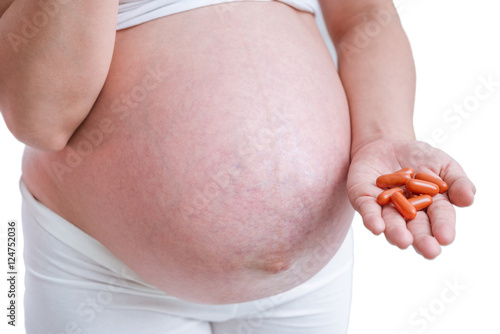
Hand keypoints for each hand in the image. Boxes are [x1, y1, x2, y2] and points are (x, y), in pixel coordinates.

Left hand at [347, 138, 475, 258]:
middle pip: (415, 228)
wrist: (387, 143)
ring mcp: (384, 208)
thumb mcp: (443, 164)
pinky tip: (377, 228)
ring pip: (390, 223)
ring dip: (396, 233)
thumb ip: (457, 181)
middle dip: (422, 239)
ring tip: (403, 241)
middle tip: (429, 252)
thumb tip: (469, 199)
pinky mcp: (363, 200)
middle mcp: (407, 213)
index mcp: (430, 206)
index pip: (439, 218)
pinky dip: (372, 219)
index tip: (445, 239)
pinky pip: (367, 210)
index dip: (443, 228)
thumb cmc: (419, 156)